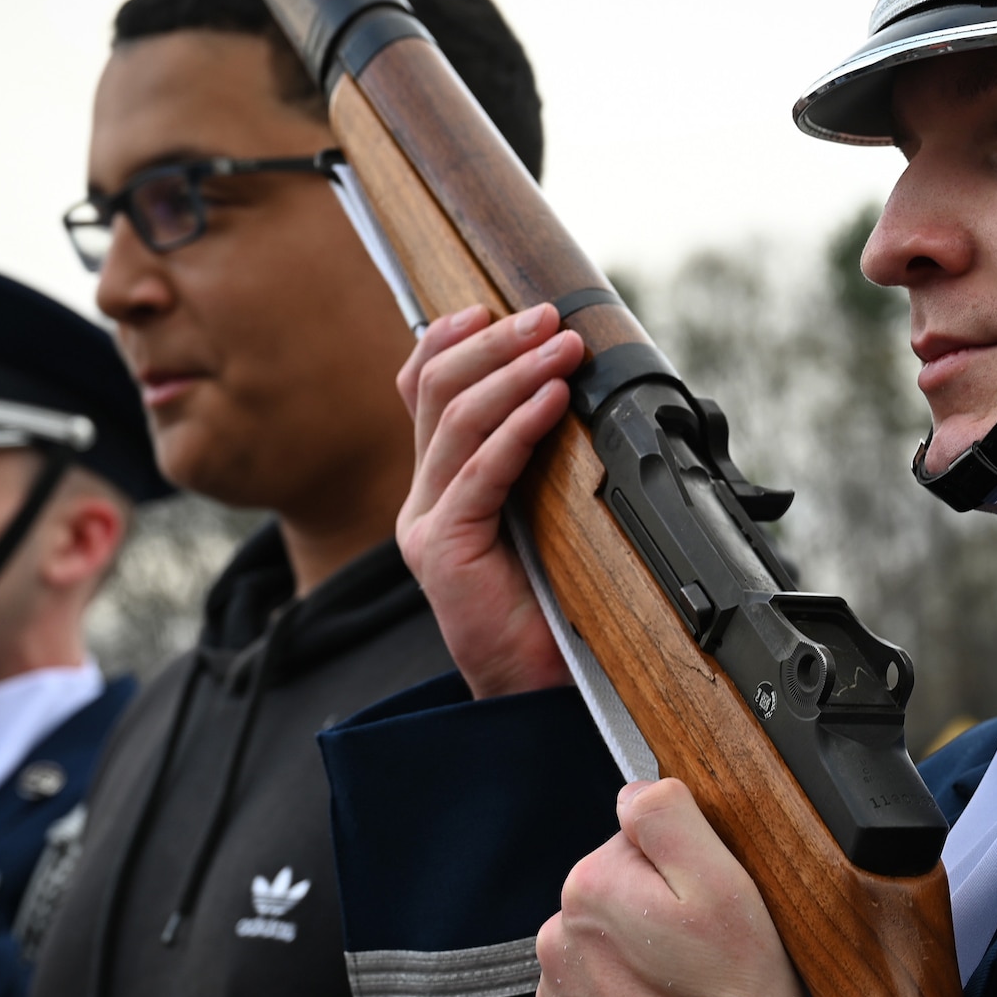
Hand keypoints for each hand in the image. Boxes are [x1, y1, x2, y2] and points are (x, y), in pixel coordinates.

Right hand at [396, 303, 585, 698]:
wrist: (538, 690)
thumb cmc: (552, 608)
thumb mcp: (546, 514)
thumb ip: (540, 463)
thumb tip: (574, 389)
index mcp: (439, 489)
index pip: (422, 392)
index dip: (450, 340)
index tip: (493, 305)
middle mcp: (422, 501)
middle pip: (437, 392)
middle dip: (495, 343)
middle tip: (549, 318)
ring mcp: (426, 524)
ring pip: (455, 421)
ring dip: (514, 372)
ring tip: (562, 348)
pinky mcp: (443, 551)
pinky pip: (478, 472)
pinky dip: (518, 428)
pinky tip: (551, 402)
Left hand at [535, 779, 805, 996]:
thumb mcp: (722, 881)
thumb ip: (668, 816)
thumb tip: (636, 788)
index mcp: (589, 885)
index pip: (639, 839)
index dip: (687, 866)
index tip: (712, 906)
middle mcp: (558, 936)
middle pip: (622, 892)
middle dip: (662, 913)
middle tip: (709, 955)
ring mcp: (559, 993)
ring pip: (613, 946)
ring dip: (647, 960)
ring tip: (693, 995)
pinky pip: (606, 996)